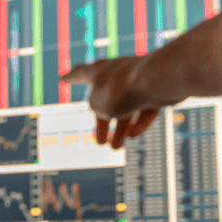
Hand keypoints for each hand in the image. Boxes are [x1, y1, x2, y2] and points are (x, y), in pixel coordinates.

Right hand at [62, 55, 183, 148]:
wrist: (158, 80)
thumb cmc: (122, 89)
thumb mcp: (98, 104)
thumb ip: (99, 108)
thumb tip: (112, 111)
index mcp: (98, 72)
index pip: (79, 74)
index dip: (70, 78)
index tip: (62, 78)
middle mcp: (117, 73)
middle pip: (106, 100)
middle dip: (103, 123)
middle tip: (99, 142)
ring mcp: (138, 81)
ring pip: (127, 108)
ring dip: (121, 129)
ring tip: (116, 148)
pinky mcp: (156, 90)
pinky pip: (144, 109)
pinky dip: (138, 122)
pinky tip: (133, 136)